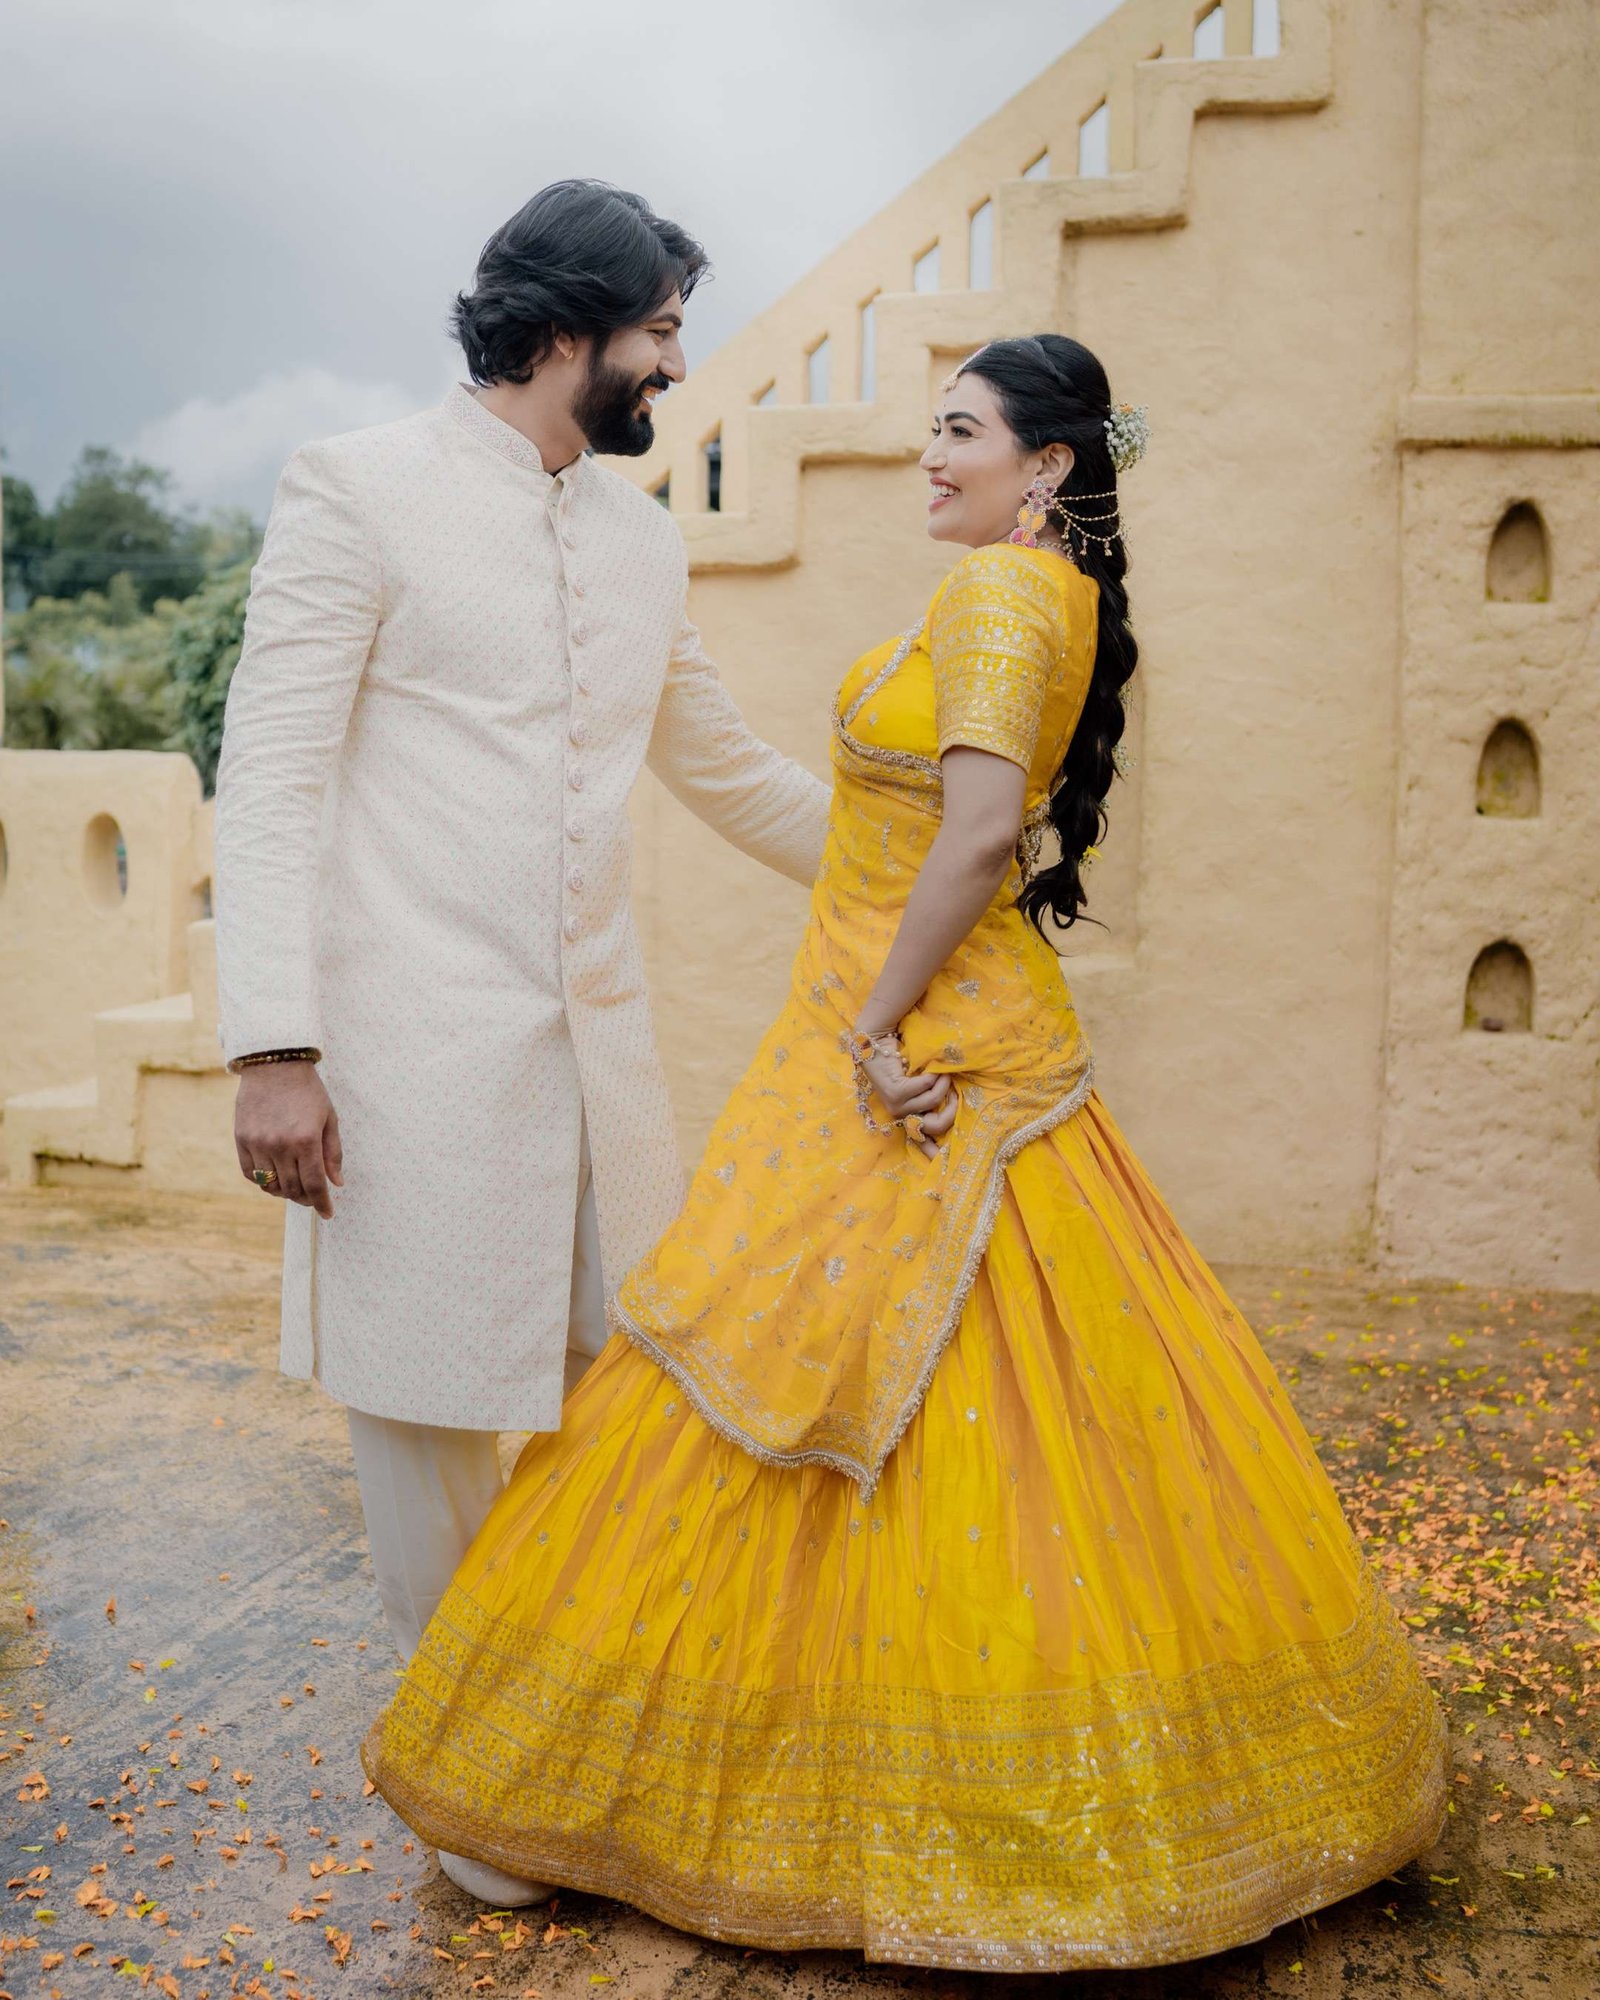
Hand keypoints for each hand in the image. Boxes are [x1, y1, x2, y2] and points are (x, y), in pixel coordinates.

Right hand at [234, 1062, 342, 1218]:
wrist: (274, 1065)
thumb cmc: (308, 1091)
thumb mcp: (329, 1118)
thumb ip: (333, 1153)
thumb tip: (336, 1183)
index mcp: (306, 1140)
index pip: (314, 1185)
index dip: (322, 1203)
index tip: (328, 1213)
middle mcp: (280, 1145)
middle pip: (292, 1189)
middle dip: (306, 1198)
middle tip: (313, 1197)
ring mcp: (258, 1143)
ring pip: (270, 1185)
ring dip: (284, 1191)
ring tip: (294, 1186)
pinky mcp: (241, 1139)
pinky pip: (250, 1173)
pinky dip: (263, 1181)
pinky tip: (274, 1175)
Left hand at [860, 1046, 956, 1159]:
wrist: (874, 1044)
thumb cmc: (901, 1063)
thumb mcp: (919, 1084)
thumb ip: (933, 1096)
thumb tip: (958, 1104)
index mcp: (906, 1118)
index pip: (924, 1144)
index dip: (936, 1149)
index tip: (947, 1142)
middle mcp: (900, 1117)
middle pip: (937, 1125)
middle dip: (952, 1106)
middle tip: (953, 1088)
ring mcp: (896, 1106)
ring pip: (934, 1099)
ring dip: (943, 1082)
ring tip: (941, 1071)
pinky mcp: (895, 1093)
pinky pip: (927, 1085)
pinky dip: (933, 1074)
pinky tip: (930, 1066)